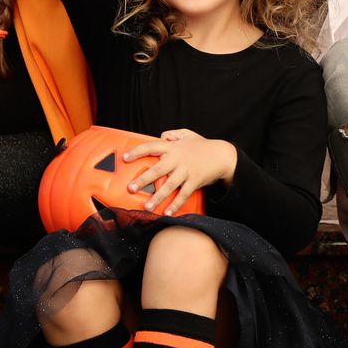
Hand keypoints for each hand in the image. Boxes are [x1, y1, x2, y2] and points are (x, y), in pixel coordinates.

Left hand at [123, 128, 237, 214]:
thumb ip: (173, 134)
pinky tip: (167, 213)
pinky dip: (175, 204)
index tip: (125, 158)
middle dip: (143, 180)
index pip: (152, 147)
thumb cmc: (202, 145)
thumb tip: (161, 137)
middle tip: (131, 188)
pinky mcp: (195, 181)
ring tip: (146, 207)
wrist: (222, 155)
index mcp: (173, 147)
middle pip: (158, 169)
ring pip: (169, 186)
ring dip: (157, 197)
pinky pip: (183, 194)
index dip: (137, 151)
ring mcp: (186, 171)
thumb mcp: (187, 134)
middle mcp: (178, 159)